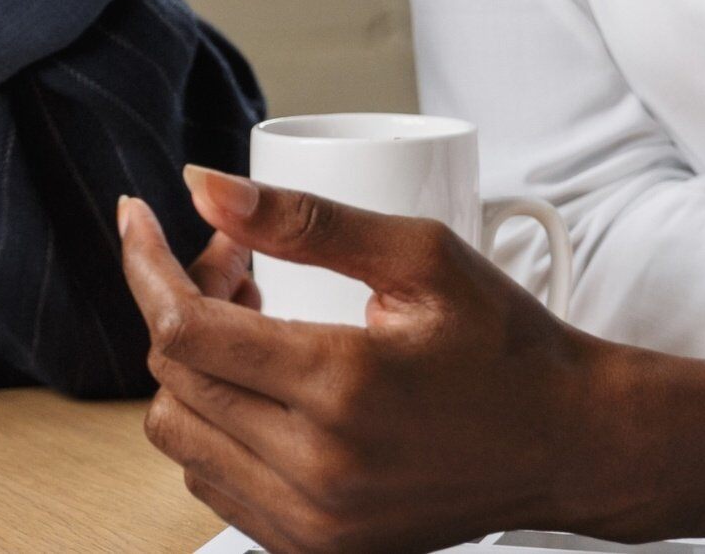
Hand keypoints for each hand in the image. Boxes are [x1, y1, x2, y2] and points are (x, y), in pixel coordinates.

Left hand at [116, 168, 704, 553]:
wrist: (567, 445)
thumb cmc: (506, 346)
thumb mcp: (420, 255)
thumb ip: (304, 219)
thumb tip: (206, 187)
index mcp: (342, 388)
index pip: (186, 330)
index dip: (146, 265)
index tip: (136, 218)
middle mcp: (318, 469)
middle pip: (174, 379)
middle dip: (178, 301)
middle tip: (233, 259)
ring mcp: (314, 523)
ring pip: (180, 435)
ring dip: (193, 366)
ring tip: (252, 317)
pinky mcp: (316, 549)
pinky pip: (214, 482)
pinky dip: (215, 422)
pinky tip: (261, 380)